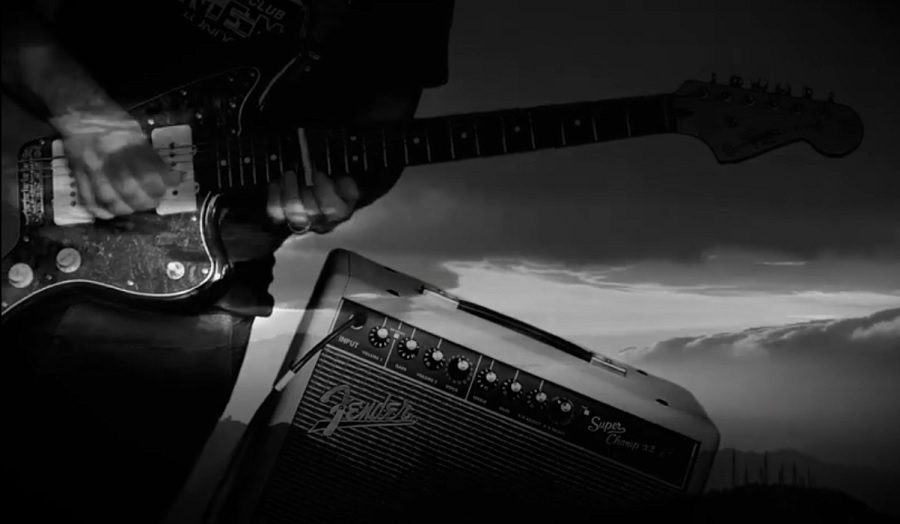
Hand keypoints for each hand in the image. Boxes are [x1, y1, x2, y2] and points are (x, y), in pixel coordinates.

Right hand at [59, 113, 179, 218]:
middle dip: (146, 200)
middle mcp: (107, 157)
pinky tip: (112, 211)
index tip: (173, 182)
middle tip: (155, 200)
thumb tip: (168, 175)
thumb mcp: (136, 131)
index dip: (164, 181)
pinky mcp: (77, 174)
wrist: (78, 110)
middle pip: (128, 189)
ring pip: (109, 198)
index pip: (147, 170)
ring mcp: (90, 167)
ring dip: (127, 208)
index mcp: (123, 143)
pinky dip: (101, 210)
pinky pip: (87, 198)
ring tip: (137, 206)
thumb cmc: (112, 119)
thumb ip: (149, 154)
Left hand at [266, 169, 359, 233]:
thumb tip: (339, 181)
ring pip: (292, 211)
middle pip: (310, 209)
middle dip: (303, 187)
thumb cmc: (336, 189)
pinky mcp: (285, 218)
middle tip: (299, 170)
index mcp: (339, 213)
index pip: (331, 207)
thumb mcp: (348, 186)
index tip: (318, 174)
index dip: (323, 190)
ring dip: (289, 190)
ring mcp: (301, 222)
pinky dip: (274, 196)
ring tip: (289, 174)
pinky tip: (277, 183)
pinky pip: (276, 211)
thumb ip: (347, 185)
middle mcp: (320, 222)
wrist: (323, 198)